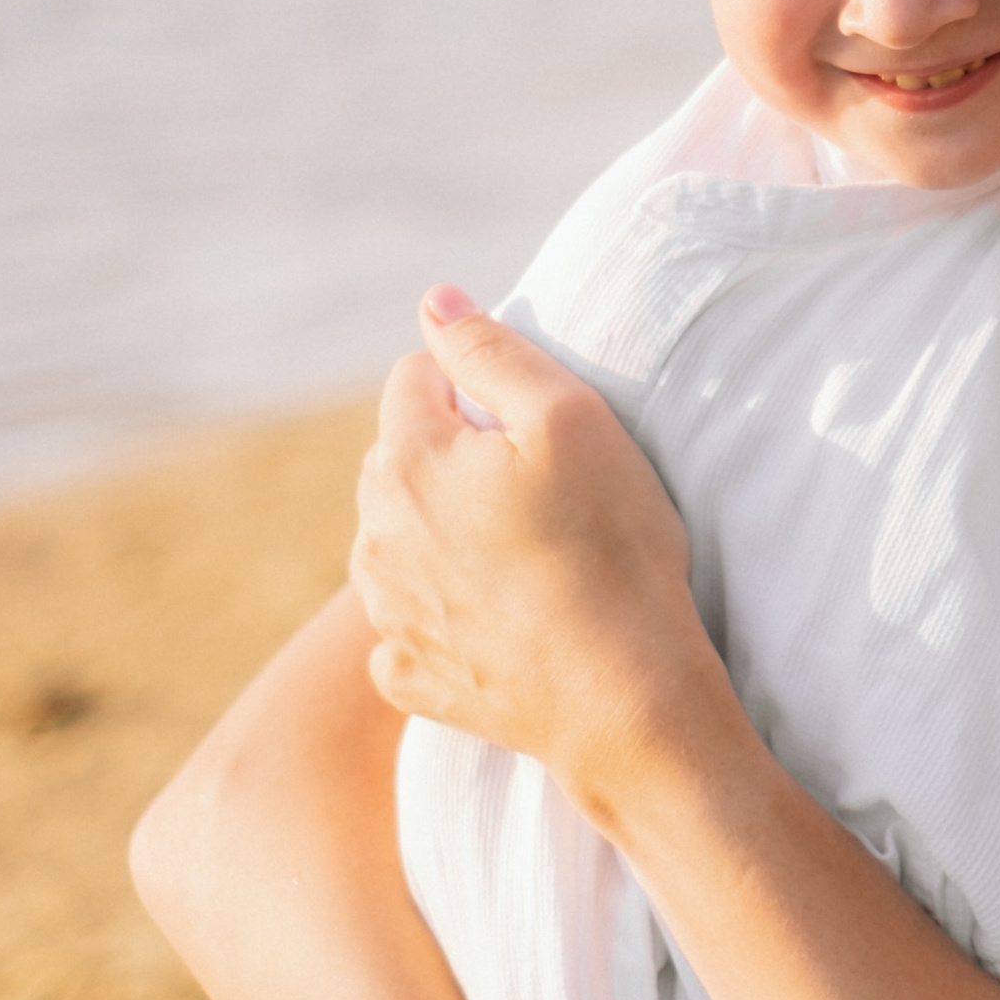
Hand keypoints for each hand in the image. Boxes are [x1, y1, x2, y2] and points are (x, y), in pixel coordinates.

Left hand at [352, 288, 726, 811]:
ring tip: (527, 554)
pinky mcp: (408, 674)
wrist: (623, 698)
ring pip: (398, 536)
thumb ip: (493, 350)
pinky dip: (443, 609)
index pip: (415, 378)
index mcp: (408, 460)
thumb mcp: (571, 418)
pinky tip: (500, 615)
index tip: (536, 429)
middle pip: (400, 456)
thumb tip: (435, 302)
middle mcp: (375, 534)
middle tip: (541, 491)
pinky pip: (409, 620)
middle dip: (453, 455)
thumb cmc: (609, 548)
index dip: (480, 387)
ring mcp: (386, 612)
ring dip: (444, 530)